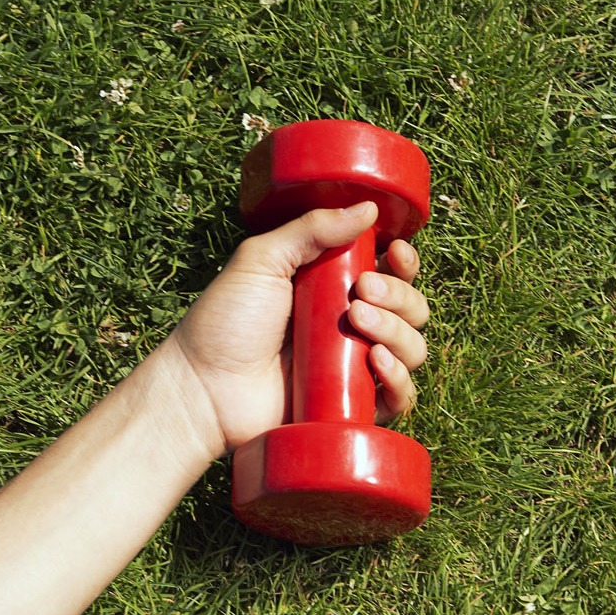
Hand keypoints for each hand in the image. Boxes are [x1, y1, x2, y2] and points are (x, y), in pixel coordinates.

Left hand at [165, 201, 430, 454]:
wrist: (204, 388)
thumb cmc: (224, 322)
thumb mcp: (262, 260)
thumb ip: (311, 229)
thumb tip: (368, 207)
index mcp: (333, 288)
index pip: (391, 273)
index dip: (404, 263)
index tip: (397, 253)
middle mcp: (350, 326)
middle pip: (410, 308)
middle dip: (399, 295)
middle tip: (362, 291)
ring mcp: (354, 367)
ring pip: (412, 349)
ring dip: (399, 332)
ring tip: (359, 324)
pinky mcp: (352, 406)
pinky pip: (401, 398)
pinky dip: (401, 380)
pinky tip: (379, 364)